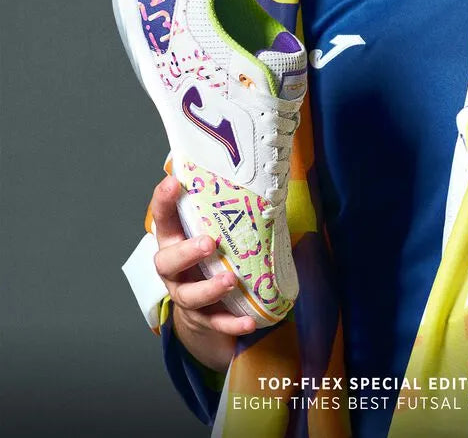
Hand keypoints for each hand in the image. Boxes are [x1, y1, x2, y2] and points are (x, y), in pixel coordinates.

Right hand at [151, 174, 255, 371]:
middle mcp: (174, 271)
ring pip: (190, 295)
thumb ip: (227, 213)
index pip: (164, 219)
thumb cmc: (212, 259)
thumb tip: (264, 184)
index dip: (163, 201)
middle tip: (208, 243)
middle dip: (186, 252)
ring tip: (230, 281)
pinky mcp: (203, 320)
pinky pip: (216, 323)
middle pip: (167, 262)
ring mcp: (186, 296)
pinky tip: (249, 322)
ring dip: (210, 288)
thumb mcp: (214, 234)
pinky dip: (232, 324)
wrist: (206, 309)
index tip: (172, 181)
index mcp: (175, 242)